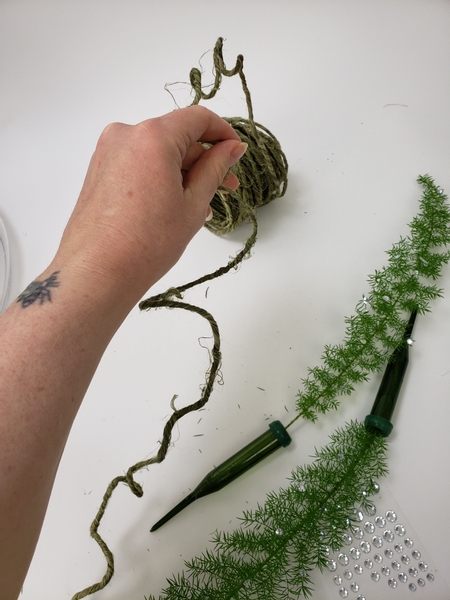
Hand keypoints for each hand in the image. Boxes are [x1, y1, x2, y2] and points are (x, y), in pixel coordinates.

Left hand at [55, 105, 246, 301]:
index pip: (198, 118)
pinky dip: (160, 176)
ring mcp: (108, 151)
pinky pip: (139, 163)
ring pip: (157, 151)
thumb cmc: (146, 244)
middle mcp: (126, 134)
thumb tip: (232, 148)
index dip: (223, 132)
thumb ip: (215, 168)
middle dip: (204, 159)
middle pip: (176, 135)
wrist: (97, 272)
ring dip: (183, 171)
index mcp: (152, 136)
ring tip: (200, 205)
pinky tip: (174, 204)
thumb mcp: (193, 204)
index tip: (236, 152)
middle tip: (226, 186)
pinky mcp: (99, 169)